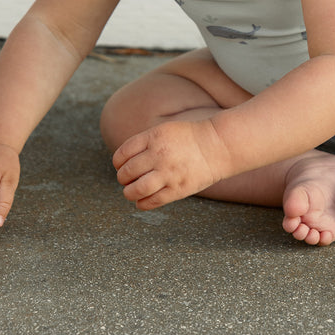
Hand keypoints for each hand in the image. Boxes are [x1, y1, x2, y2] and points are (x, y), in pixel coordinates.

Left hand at [113, 119, 227, 210]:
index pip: (122, 153)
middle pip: (126, 172)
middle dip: (122, 178)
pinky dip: (142, 204)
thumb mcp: (164, 130)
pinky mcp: (177, 189)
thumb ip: (145, 143)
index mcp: (153, 137)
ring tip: (131, 191)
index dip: (117, 162)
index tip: (120, 166)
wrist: (217, 146)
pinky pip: (152, 202)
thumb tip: (124, 162)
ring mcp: (168, 173)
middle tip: (126, 179)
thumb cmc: (189, 138)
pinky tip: (141, 201)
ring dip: (129, 193)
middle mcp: (158, 155)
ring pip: (135, 190)